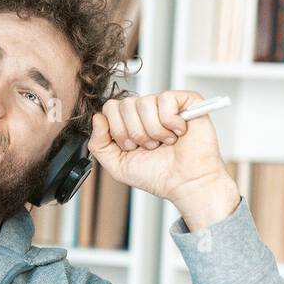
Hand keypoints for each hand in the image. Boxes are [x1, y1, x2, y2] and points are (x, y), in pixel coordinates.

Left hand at [88, 90, 239, 229]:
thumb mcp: (118, 165)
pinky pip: (166, 99)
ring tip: (165, 142)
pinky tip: (179, 132)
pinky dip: (171, 122)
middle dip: (135, 133)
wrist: (186, 183)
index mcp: (130, 121)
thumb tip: (97, 118)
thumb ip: (99, 145)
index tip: (131, 147)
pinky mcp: (186, 100)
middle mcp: (146, 110)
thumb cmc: (157, 175)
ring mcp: (165, 104)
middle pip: (124, 104)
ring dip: (154, 131)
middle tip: (150, 147)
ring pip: (144, 103)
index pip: (110, 108)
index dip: (117, 130)